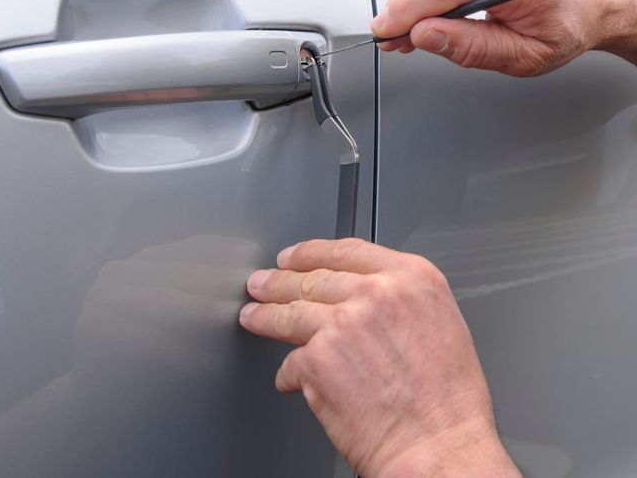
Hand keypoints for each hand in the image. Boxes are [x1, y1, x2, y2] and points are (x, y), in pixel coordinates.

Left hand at [239, 238, 520, 477]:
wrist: (440, 449)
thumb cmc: (447, 403)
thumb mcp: (438, 324)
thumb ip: (398, 301)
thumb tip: (358, 298)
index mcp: (413, 279)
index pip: (347, 251)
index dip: (310, 253)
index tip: (293, 257)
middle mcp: (377, 293)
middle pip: (312, 278)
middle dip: (279, 281)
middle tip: (262, 284)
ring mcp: (343, 323)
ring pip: (290, 311)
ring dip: (265, 315)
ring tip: (253, 316)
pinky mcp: (318, 358)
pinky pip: (290, 360)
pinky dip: (288, 373)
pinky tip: (290, 379)